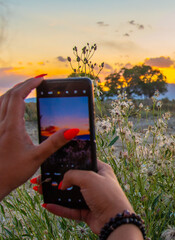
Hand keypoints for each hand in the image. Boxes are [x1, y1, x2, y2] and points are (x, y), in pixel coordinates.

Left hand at [0, 76, 75, 199]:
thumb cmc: (12, 172)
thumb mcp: (37, 157)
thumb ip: (55, 143)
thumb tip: (72, 131)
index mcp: (11, 126)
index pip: (18, 96)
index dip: (29, 84)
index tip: (41, 79)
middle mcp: (0, 124)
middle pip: (8, 95)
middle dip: (22, 85)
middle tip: (36, 82)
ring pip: (0, 101)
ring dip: (13, 92)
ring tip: (25, 90)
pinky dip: (5, 102)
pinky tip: (12, 108)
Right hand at [33, 160, 137, 234]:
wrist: (114, 220)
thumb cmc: (107, 195)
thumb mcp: (89, 178)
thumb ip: (72, 175)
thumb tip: (62, 183)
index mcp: (102, 171)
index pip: (84, 162)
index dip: (69, 163)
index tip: (54, 163)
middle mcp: (97, 183)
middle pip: (74, 180)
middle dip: (58, 180)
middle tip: (42, 179)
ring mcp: (92, 198)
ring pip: (70, 195)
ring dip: (55, 194)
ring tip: (40, 191)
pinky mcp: (87, 211)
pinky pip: (70, 209)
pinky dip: (59, 208)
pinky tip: (47, 205)